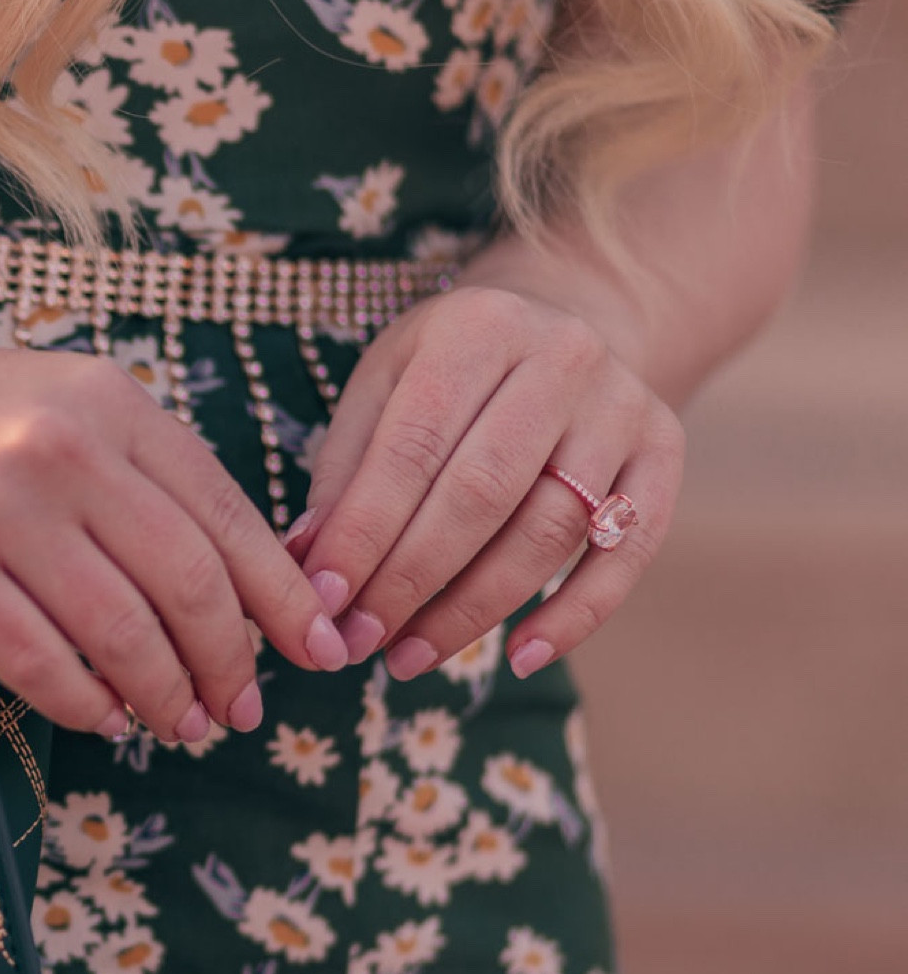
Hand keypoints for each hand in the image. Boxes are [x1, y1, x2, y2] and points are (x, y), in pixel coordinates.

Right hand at [0, 332, 349, 740]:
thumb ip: (148, 481)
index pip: (227, 515)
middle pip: (188, 583)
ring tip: (180, 724)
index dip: (284, 598)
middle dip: (231, 663)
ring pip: (121, 632)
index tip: (319, 650)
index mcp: (112, 406)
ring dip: (165, 696)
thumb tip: (251, 588)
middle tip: (241, 709)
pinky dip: (87, 704)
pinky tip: (105, 716)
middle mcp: (63, 449)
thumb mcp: (67, 415)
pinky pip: (40, 662)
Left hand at [292, 283, 684, 680]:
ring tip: (409, 657)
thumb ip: (346, 471)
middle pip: (482, 494)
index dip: (364, 533)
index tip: (322, 600)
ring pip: (549, 531)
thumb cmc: (450, 371)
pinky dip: (576, 615)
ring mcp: (624, 406)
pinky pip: (629, 552)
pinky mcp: (665, 453)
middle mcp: (563, 358)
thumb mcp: (384, 387)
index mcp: (477, 329)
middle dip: (411, 580)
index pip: (412, 449)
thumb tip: (307, 564)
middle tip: (360, 641)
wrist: (569, 316)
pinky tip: (519, 657)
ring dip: (474, 610)